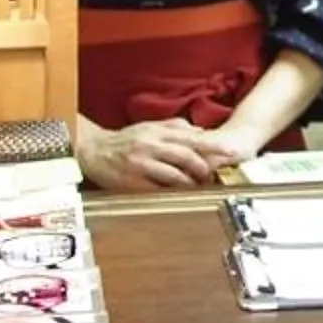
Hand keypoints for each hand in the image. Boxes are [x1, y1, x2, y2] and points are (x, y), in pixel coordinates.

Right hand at [75, 115, 248, 189]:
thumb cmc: (125, 140)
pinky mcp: (132, 182)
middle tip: (211, 176)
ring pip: (173, 175)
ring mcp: (141, 164)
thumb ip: (175, 127)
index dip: (212, 146)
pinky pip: (156, 190)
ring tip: (197, 186)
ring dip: (189, 183)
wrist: (92, 151)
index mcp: (156, 132)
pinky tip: (178, 195)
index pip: (191, 138)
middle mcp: (150, 146)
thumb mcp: (150, 127)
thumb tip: (202, 131)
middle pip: (185, 156)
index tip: (230, 152)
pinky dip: (170, 193)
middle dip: (202, 168)